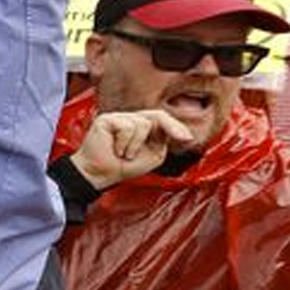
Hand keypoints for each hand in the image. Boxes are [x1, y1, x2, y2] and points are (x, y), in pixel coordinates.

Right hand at [68, 108, 190, 189]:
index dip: (176, 126)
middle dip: (170, 128)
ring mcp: (119, 118)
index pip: (162, 120)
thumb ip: (163, 141)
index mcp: (143, 128)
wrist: (102, 174)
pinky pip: (127, 126)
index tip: (187, 138)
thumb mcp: (153, 155)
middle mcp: (132, 120)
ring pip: (142, 124)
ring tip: (124, 154)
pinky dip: (124, 143)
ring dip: (135, 146)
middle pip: (157, 116)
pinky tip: (116, 149)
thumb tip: (177, 132)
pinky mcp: (107, 119)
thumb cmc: (123, 167)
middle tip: (176, 140)